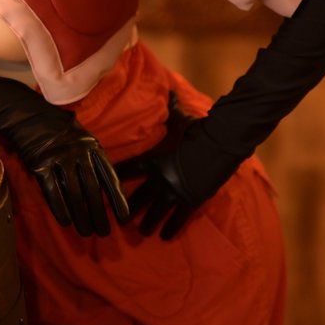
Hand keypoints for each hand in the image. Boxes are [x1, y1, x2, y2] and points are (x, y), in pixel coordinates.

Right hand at [17, 123, 128, 238]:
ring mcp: (59, 157)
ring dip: (81, 216)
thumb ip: (92, 159)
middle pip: (91, 189)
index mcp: (92, 146)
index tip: (124, 219)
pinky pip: (52, 190)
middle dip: (99, 213)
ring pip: (73, 193)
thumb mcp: (82, 139)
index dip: (117, 199)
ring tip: (86, 232)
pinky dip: (59, 208)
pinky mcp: (40, 163)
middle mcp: (78, 152)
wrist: (28, 115)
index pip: (109, 176)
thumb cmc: (58, 130)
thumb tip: (105, 188)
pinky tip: (66, 222)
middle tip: (103, 233)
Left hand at [115, 97, 239, 239]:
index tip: (101, 185)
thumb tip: (167, 86)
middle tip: (118, 220)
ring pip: (157, 211)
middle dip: (128, 209)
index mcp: (155, 158)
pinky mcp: (192, 199)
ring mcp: (176, 190)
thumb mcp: (180, 118)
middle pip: (139, 197)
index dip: (115, 177)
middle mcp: (162, 177)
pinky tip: (165, 237)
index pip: (129, 169)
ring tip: (142, 232)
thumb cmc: (200, 128)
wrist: (223, 141)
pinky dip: (172, 228)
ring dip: (148, 223)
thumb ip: (170, 106)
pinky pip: (179, 218)